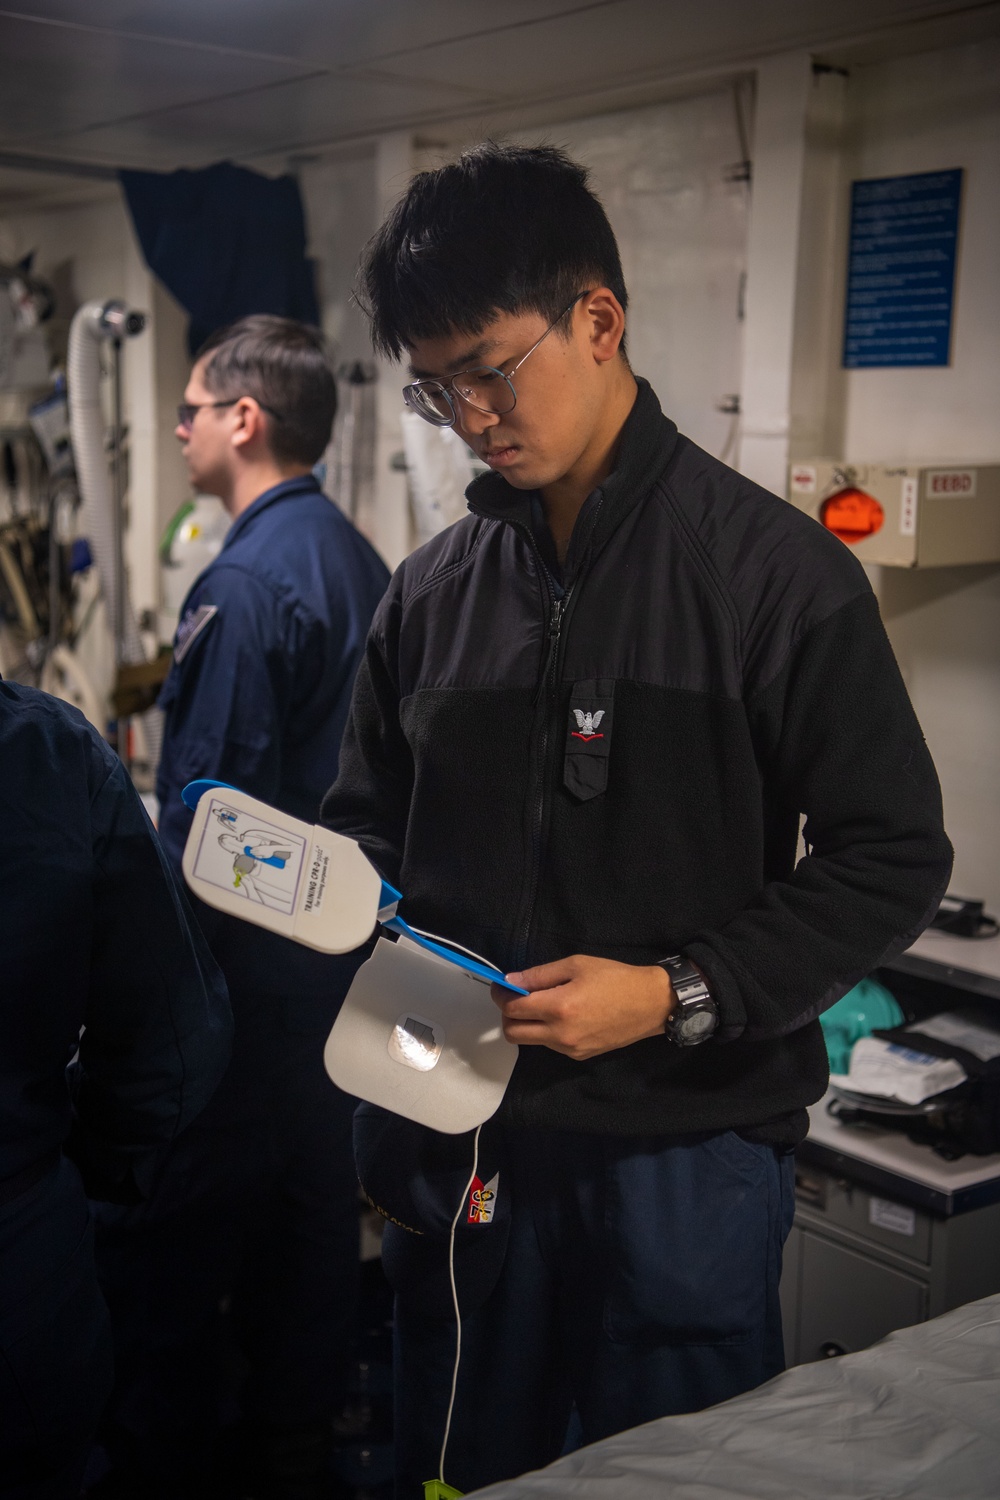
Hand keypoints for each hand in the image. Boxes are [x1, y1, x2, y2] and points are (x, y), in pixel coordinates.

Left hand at [491, 955, 674, 1060]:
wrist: (650, 1004)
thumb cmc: (615, 978)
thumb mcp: (577, 965)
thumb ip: (540, 975)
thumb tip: (511, 981)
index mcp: (559, 1008)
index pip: (512, 1009)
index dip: (500, 996)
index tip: (501, 986)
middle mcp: (560, 1034)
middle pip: (513, 1033)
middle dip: (507, 1014)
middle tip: (517, 997)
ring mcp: (569, 1049)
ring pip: (530, 1041)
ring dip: (526, 1024)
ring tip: (543, 1004)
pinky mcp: (579, 1056)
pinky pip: (550, 1045)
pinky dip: (545, 1031)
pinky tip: (562, 1015)